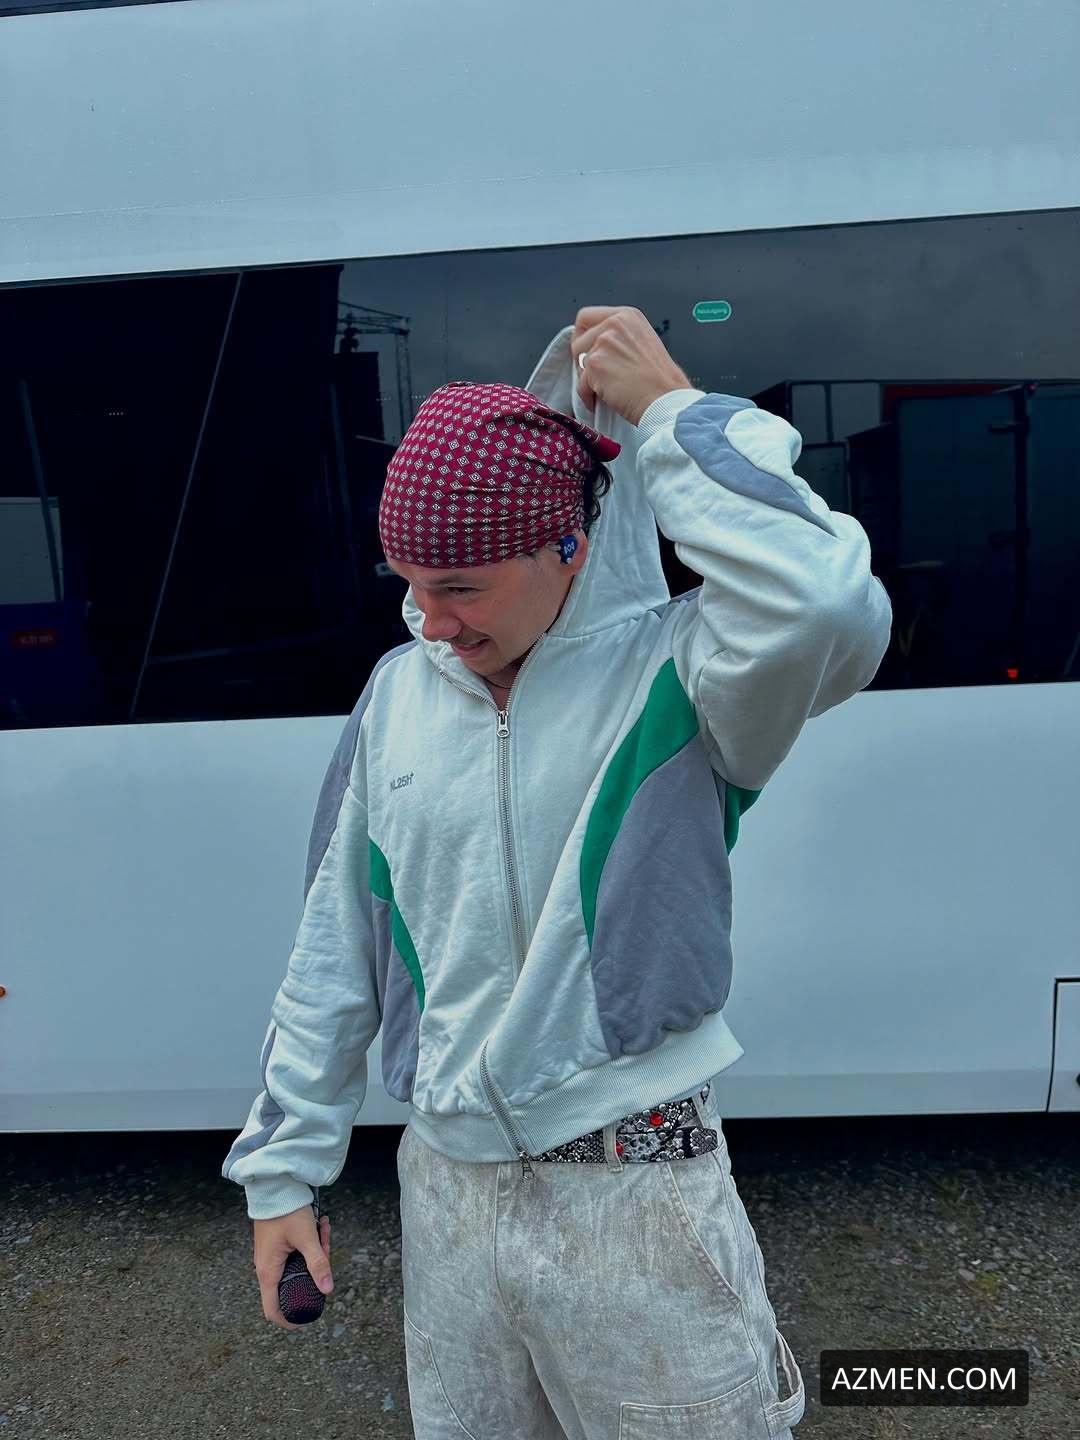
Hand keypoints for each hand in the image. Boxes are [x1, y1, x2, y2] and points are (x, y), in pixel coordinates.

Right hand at [253, 1205, 332, 1331]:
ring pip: (299, 1265)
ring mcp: (271, 1256)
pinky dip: (310, 1241)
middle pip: (294, 1284)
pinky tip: (320, 1224)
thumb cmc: (285, 1210)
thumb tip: (328, 1289)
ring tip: (323, 1229)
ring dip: (316, 1251)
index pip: (273, 1310)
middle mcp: (267, 1267)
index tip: (306, 1321)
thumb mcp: (307, 1238)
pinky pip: (297, 1252)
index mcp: (269, 1272)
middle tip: (325, 1251)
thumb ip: (318, 1263)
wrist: (273, 1185)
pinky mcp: (277, 1246)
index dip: (289, 1321)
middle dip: (314, 1272)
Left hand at [570, 306, 692, 426]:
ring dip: (588, 379)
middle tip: (596, 374)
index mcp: (627, 316)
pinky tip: (603, 401)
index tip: (587, 350)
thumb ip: (619, 338)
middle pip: (578, 340)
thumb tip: (597, 346)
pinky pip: (581, 384)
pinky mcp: (596, 365)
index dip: (583, 336)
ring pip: (578, 363)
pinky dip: (589, 397)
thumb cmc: (661, 380)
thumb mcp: (644, 342)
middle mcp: (614, 324)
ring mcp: (603, 343)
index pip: (586, 317)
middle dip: (582, 360)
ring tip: (606, 389)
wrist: (666, 399)